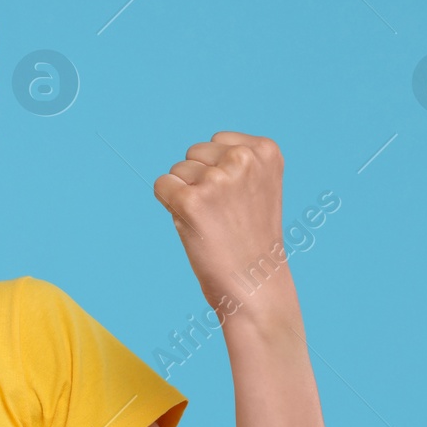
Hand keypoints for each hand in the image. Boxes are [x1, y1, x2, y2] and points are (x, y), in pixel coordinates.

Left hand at [152, 132, 287, 317]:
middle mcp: (244, 159)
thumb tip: (194, 154)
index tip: (237, 200)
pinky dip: (169, 205)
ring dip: (186, 195)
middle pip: (194, 153)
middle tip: (222, 214)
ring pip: (178, 170)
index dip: (218, 171)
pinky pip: (162, 186)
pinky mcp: (192, 200)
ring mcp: (218, 179)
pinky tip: (193, 224)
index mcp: (265, 150)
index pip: (217, 142)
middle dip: (200, 180)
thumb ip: (236, 159)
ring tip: (212, 222)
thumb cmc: (251, 237)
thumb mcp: (258, 186)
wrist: (255, 283)